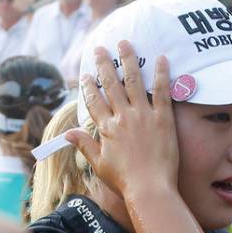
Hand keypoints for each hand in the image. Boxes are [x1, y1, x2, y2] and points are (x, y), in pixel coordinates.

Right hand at [68, 42, 178, 198]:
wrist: (149, 189)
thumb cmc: (124, 181)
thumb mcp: (99, 164)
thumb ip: (85, 145)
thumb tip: (67, 134)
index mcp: (106, 128)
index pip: (94, 101)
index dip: (88, 86)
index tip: (85, 75)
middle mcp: (123, 117)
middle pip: (111, 84)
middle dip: (104, 64)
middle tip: (100, 48)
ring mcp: (143, 116)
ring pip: (134, 81)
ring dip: (128, 60)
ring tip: (125, 43)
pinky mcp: (163, 119)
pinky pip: (162, 92)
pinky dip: (161, 74)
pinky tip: (162, 58)